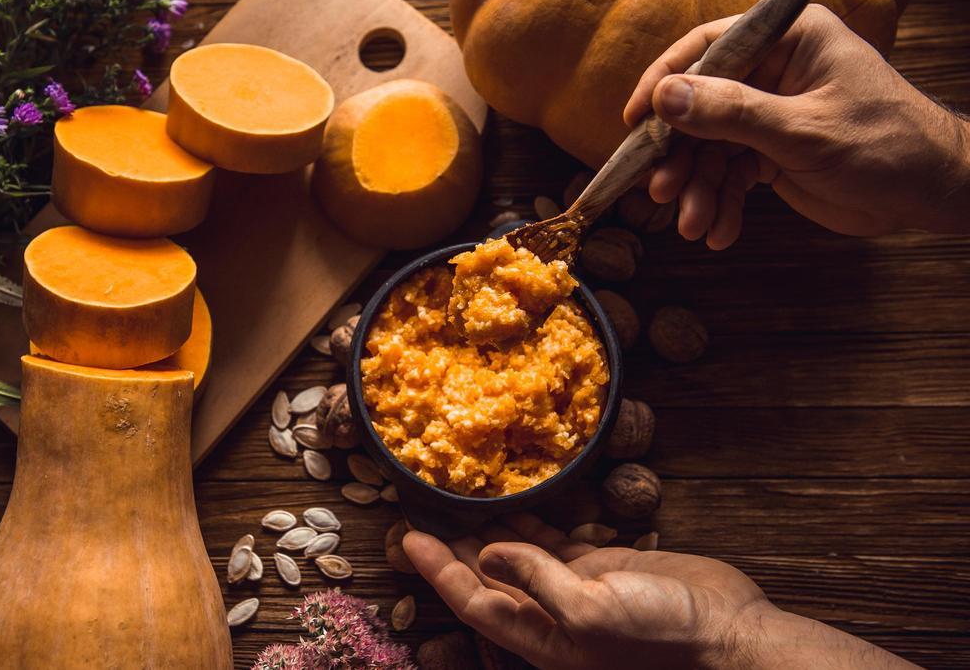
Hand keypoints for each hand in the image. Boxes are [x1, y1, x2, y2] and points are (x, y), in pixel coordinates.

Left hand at [404, 513, 918, 668]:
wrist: (729, 634)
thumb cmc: (662, 636)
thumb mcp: (592, 612)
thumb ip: (536, 580)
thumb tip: (487, 553)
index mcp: (540, 636)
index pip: (472, 600)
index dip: (437, 570)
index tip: (406, 537)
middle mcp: (549, 614)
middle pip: (485, 579)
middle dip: (450, 550)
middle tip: (417, 511)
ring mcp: (575, 589)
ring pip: (514, 557)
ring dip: (485, 532)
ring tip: (453, 500)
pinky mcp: (601, 566)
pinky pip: (552, 542)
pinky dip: (529, 524)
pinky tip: (508, 502)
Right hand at [622, 4, 969, 249]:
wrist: (929, 193)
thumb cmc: (885, 144)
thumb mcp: (802, 130)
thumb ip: (731, 113)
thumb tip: (665, 97)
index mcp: (788, 42)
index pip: (709, 49)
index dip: (665, 83)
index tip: (635, 120)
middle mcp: (773, 72)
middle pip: (699, 107)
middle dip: (681, 156)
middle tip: (661, 192)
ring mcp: (770, 114)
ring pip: (709, 149)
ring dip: (699, 191)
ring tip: (695, 226)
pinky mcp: (771, 152)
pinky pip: (730, 176)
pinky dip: (722, 205)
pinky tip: (720, 233)